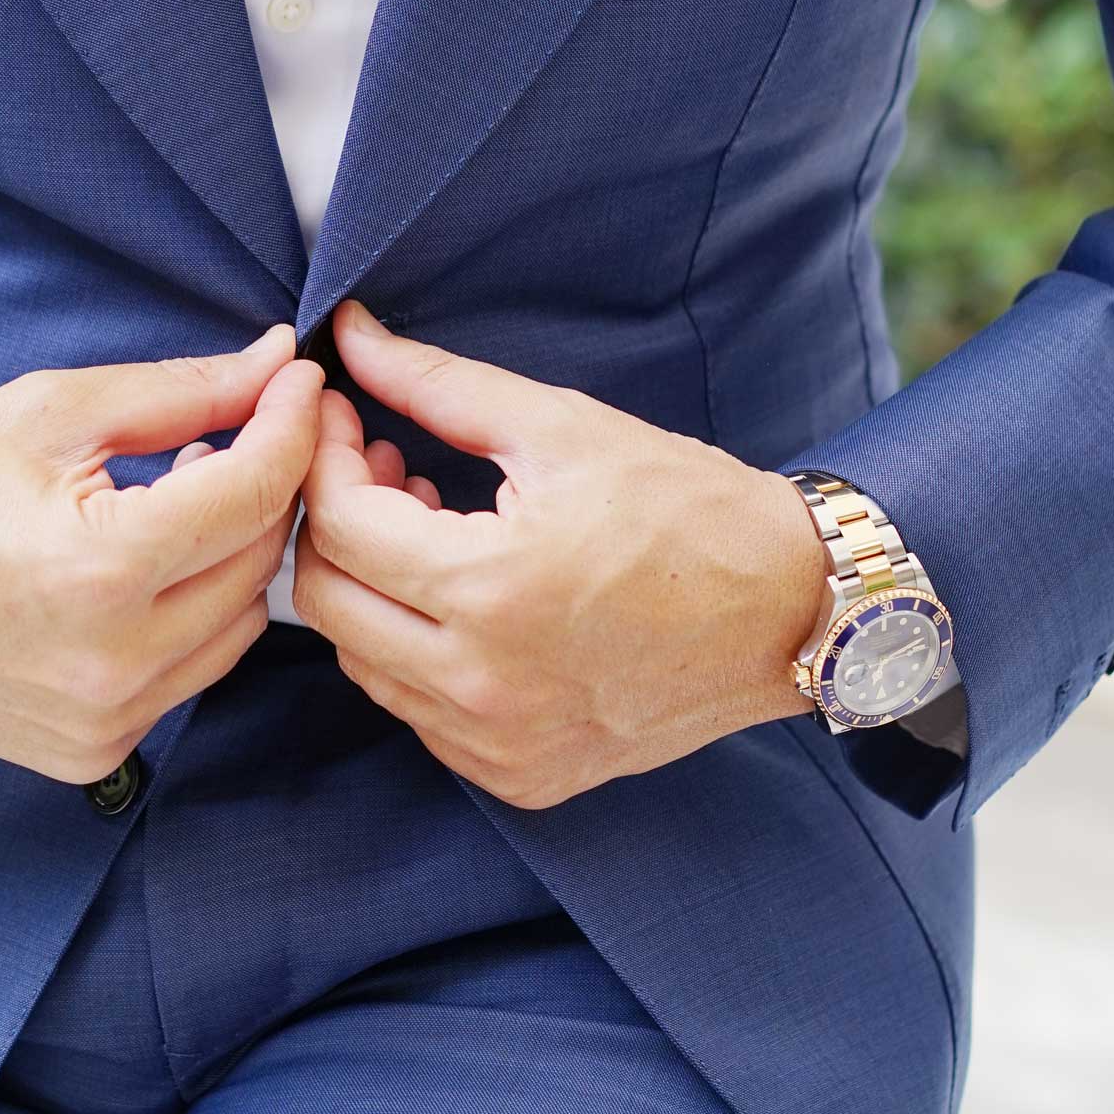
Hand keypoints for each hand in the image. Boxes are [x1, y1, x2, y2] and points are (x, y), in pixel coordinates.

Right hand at [0, 326, 322, 782]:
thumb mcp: (49, 412)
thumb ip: (180, 393)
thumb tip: (275, 364)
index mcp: (98, 572)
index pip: (251, 491)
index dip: (290, 423)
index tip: (299, 379)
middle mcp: (112, 665)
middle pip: (257, 559)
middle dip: (268, 483)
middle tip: (249, 422)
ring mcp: (105, 723)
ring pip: (238, 624)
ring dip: (233, 552)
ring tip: (186, 489)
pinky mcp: (94, 753)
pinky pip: (190, 672)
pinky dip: (192, 611)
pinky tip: (149, 561)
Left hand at [291, 302, 828, 808]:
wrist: (789, 609)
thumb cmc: (687, 506)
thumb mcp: (561, 427)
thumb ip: (438, 384)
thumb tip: (348, 336)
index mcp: (490, 591)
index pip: (340, 525)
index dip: (324, 457)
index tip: (342, 416)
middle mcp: (484, 686)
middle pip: (328, 603)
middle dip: (333, 522)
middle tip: (380, 466)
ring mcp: (501, 744)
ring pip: (364, 663)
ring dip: (371, 587)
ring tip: (431, 526)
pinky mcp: (522, 776)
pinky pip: (419, 713)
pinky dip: (415, 651)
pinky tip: (463, 598)